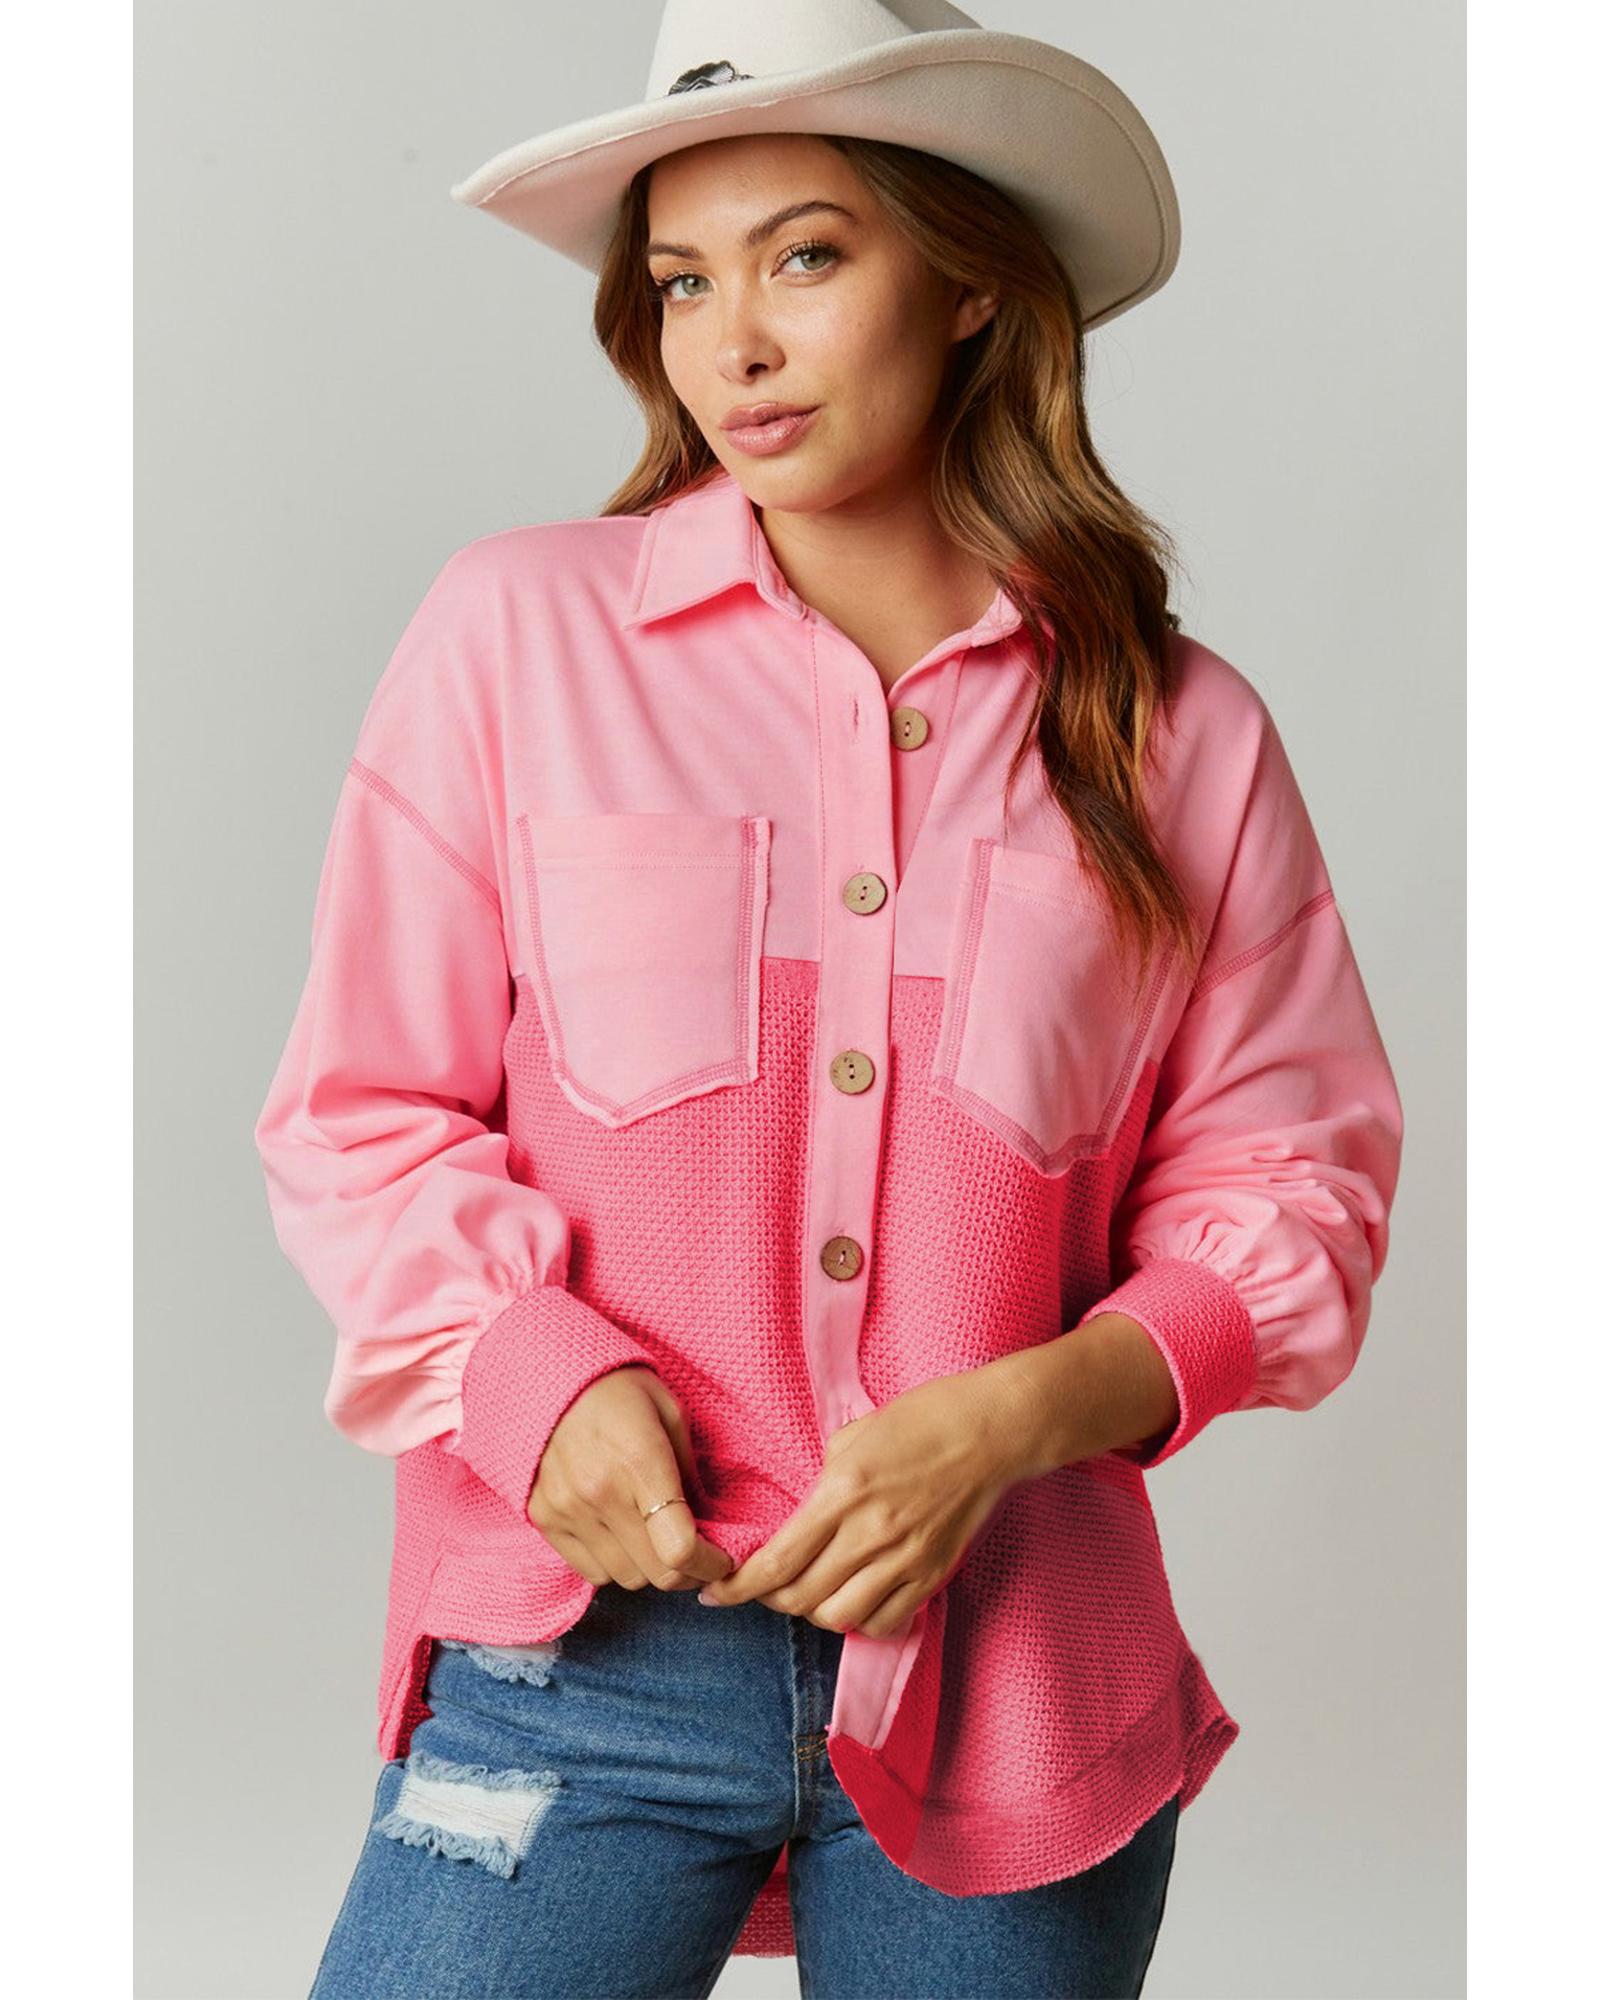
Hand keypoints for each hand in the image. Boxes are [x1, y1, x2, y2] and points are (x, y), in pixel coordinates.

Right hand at [527, 1365, 733, 1593]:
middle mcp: (599, 1492)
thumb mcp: (670, 1413)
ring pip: (625, 1579)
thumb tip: (708, 1524)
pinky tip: (622, 1535)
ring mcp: (567, 1509)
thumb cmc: (620, 1389)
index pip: (679, 1548)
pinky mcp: (543, 1518)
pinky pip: (590, 1572)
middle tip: (697, 1555)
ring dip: (649, 1568)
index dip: (710, 1564)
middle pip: (656, 1573)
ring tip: (656, 1539)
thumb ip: (690, 1473)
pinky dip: (614, 1565)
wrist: (547, 1375)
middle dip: (687, 1572)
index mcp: (640, 1461)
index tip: (722, 1558)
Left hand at [696, 1367, 1026, 1637]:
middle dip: (770, 1600)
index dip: (737, 1587)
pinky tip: (852, 1599)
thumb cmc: (922, 1418)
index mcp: (843, 1491)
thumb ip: (823, 1479)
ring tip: (807, 1593)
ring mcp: (905, 1558)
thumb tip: (801, 1514)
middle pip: (802, 1597)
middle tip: (760, 1588)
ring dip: (814, 1611)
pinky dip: (860, 1619)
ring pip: (840, 1617)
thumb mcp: (853, 1434)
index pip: (778, 1560)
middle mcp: (870, 1532)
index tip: (713, 1594)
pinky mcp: (932, 1572)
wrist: (991, 1430)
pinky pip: (886, 1620)